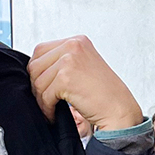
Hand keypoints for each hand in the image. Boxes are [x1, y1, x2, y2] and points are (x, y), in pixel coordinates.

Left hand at [27, 36, 142, 130]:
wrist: (119, 109)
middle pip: (35, 65)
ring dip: (41, 99)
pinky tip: (54, 113)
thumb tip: (35, 70)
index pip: (41, 50)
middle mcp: (73, 46)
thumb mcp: (83, 66)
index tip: (43, 86)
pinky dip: (47, 108)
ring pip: (38, 81)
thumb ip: (62, 61)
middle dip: (37, 86)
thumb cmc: (104, 93)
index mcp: (77, 41)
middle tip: (46, 100)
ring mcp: (69, 60)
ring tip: (51, 108)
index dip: (38, 72)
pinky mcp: (66, 77)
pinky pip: (44, 95)